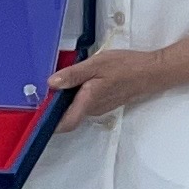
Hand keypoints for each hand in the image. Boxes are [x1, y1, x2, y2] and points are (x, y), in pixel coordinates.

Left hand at [50, 46, 179, 131]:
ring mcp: (100, 107)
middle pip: (68, 115)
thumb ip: (73, 75)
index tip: (36, 114)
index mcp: (89, 101)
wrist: (152, 72)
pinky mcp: (105, 102)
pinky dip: (77, 96)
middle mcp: (93, 109)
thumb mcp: (97, 64)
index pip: (65, 123)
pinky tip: (78, 81)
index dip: (49, 124)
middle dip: (54, 107)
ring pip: (76, 109)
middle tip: (43, 91)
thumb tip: (52, 83)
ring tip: (60, 82)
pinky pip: (85, 103)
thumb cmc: (126, 66)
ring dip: (66, 100)